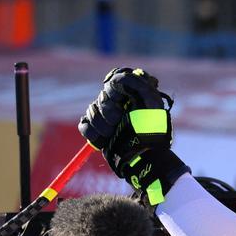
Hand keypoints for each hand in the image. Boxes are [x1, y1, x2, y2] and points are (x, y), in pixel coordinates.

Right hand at [78, 68, 189, 204]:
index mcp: (133, 95)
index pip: (114, 82)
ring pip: (91, 111)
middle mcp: (120, 104)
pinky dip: (93, 133)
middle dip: (108, 111)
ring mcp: (108, 118)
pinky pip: (84, 125)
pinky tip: (105, 140)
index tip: (123, 101)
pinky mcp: (99, 132)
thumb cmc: (151, 131)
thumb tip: (116, 77)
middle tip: (119, 122)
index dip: (115, 91)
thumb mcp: (151, 102)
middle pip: (101, 97)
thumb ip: (135, 83)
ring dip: (101, 124)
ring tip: (114, 134)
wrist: (143, 158)